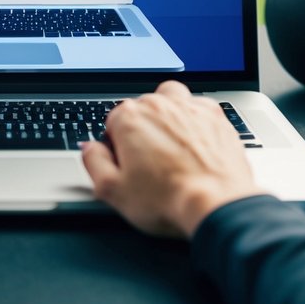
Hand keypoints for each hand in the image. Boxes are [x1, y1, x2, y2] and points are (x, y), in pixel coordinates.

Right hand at [81, 81, 265, 238]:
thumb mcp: (113, 191)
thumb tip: (89, 148)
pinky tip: (195, 143)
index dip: (116, 146)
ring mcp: (189, 107)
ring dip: (167, 113)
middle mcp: (159, 105)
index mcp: (130, 118)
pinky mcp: (215, 116)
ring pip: (170, 98)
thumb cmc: (167, 200)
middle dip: (142, 130)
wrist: (216, 204)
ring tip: (170, 143)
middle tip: (148, 161)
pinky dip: (194, 120)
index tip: (126, 164)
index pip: (112, 122)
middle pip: (142, 109)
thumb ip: (93, 163)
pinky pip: (199, 107)